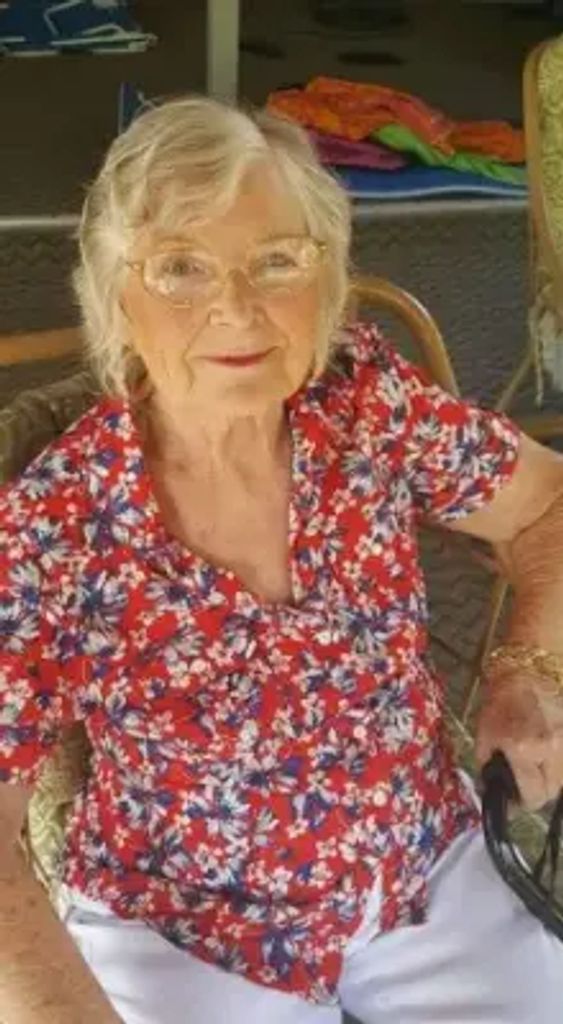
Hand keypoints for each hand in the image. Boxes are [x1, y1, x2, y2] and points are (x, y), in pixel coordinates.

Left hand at [476, 666, 562, 808]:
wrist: (530, 668)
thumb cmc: (502, 698)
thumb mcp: (486, 731)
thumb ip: (489, 764)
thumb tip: (492, 789)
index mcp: (525, 749)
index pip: (532, 797)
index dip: (518, 805)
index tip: (509, 803)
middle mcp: (552, 750)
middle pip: (549, 794)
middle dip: (533, 794)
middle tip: (520, 788)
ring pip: (560, 782)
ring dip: (545, 781)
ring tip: (531, 771)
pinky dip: (554, 767)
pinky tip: (543, 758)